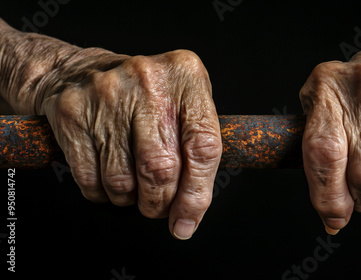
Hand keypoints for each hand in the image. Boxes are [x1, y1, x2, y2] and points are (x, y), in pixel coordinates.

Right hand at [40, 50, 221, 239]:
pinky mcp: (73, 113)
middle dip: (161, 203)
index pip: (203, 147)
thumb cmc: (144, 96)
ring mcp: (107, 95)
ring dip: (130, 200)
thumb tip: (189, 215)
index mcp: (185, 77)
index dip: (197, 194)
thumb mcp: (183, 102)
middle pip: (161, 169)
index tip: (188, 219)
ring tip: (134, 186)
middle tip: (159, 207)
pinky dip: (103, 194)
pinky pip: (90, 180)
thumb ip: (197, 149)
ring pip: (123, 181)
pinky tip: (108, 179)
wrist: (79, 72)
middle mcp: (148, 81)